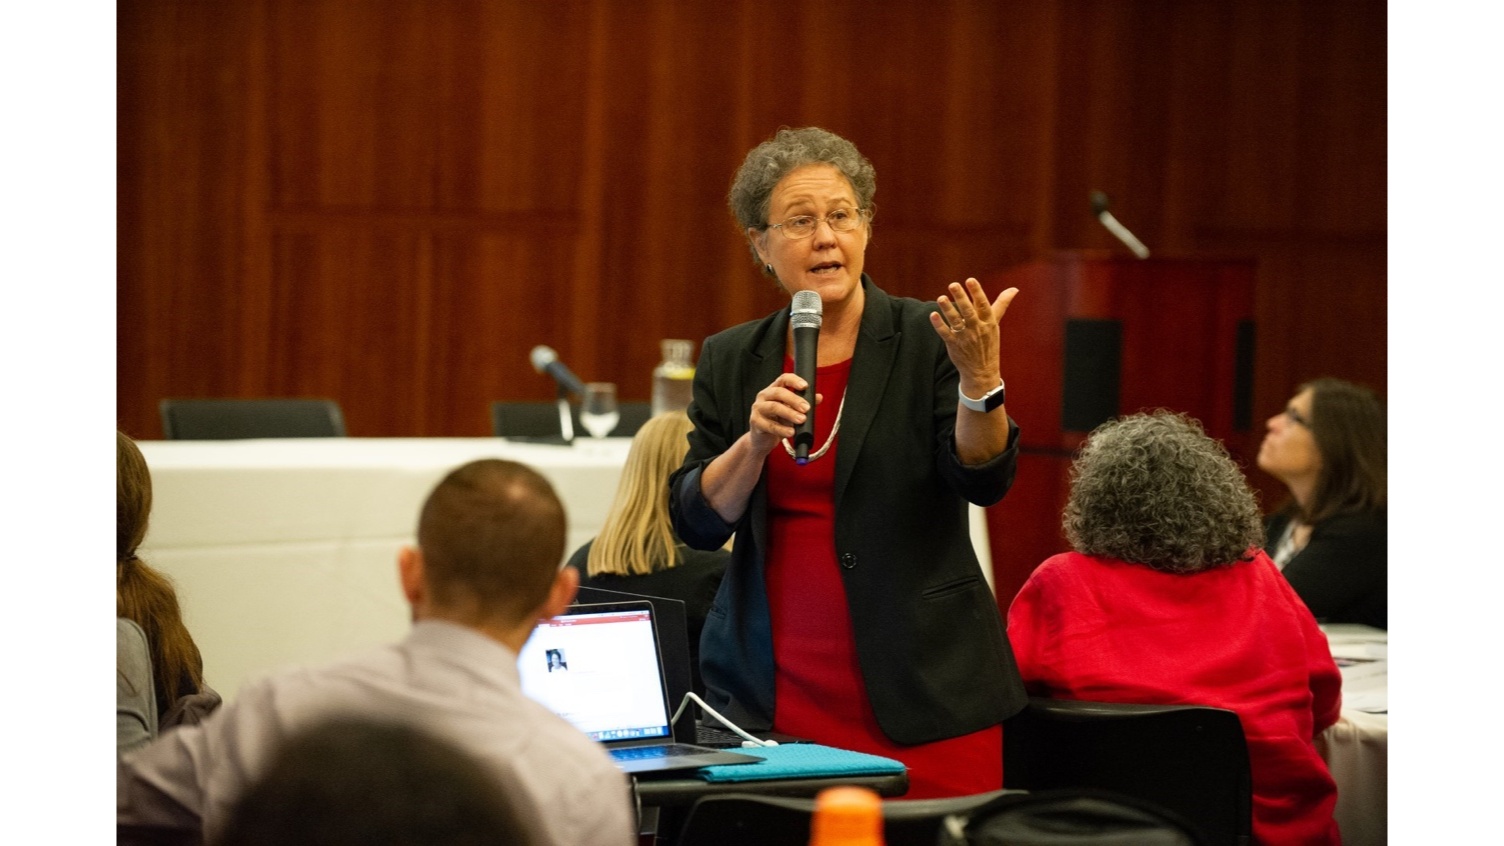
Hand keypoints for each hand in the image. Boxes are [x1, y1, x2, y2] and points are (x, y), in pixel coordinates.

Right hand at [747, 373, 821, 454]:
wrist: (763, 439)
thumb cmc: (778, 422)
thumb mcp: (792, 411)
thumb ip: (803, 403)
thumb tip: (818, 397)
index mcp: (774, 389)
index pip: (783, 379)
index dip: (794, 380)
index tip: (805, 386)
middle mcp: (764, 396)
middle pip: (779, 392)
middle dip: (794, 400)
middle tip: (806, 408)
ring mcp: (758, 408)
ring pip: (774, 407)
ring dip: (789, 413)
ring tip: (802, 420)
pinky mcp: (755, 422)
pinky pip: (769, 425)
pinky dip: (782, 429)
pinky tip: (791, 432)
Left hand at [929, 278, 1018, 394]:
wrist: (982, 371)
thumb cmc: (989, 343)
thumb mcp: (996, 323)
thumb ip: (1001, 304)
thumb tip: (1014, 289)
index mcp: (988, 322)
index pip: (983, 305)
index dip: (977, 292)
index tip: (970, 280)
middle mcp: (977, 329)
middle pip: (968, 311)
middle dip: (961, 298)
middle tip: (953, 284)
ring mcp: (965, 337)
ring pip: (956, 321)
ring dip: (948, 309)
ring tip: (941, 298)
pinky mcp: (954, 345)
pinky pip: (946, 334)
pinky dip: (939, 325)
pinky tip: (933, 315)